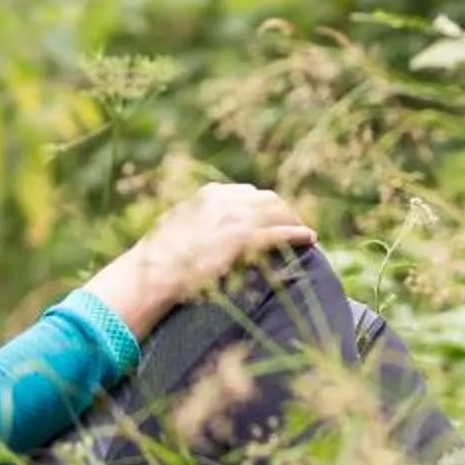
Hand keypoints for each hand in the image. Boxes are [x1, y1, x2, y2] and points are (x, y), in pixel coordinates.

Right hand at [84, 181, 316, 338]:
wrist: (154, 271)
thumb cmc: (160, 257)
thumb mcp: (177, 227)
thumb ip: (195, 219)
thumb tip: (201, 225)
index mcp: (210, 194)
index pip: (248, 193)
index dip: (264, 206)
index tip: (272, 216)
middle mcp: (226, 200)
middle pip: (268, 199)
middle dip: (283, 211)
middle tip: (293, 225)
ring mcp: (236, 218)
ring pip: (278, 213)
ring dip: (294, 221)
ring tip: (305, 234)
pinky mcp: (243, 240)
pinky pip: (280, 233)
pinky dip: (298, 234)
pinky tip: (310, 240)